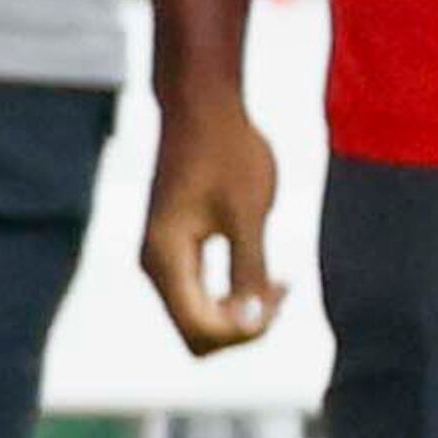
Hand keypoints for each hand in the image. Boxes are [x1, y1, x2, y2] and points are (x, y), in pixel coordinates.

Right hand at [141, 89, 285, 353]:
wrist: (202, 105)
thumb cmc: (228, 152)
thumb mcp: (248, 214)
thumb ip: (248, 273)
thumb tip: (250, 323)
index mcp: (166, 256)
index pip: (201, 329)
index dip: (245, 330)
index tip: (280, 293)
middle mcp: (154, 264)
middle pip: (196, 333)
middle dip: (243, 328)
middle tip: (283, 291)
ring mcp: (161, 257)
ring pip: (197, 317)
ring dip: (240, 314)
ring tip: (280, 284)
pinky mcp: (173, 247)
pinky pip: (198, 296)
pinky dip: (232, 298)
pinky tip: (266, 278)